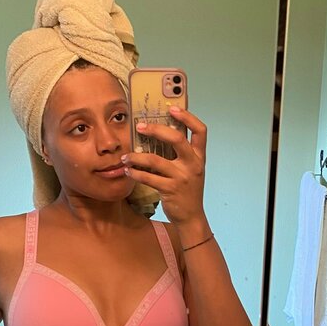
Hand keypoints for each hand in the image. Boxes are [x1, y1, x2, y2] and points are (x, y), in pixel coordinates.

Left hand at [121, 107, 205, 226]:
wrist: (191, 217)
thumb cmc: (188, 190)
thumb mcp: (191, 170)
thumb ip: (182, 154)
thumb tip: (160, 134)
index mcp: (200, 157)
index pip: (200, 131)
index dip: (188, 117)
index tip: (173, 108)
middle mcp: (193, 165)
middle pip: (177, 139)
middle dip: (156, 130)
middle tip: (140, 126)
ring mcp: (182, 177)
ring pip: (156, 160)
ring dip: (137, 156)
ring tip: (125, 156)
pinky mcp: (170, 190)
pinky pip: (149, 178)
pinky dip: (135, 173)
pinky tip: (128, 171)